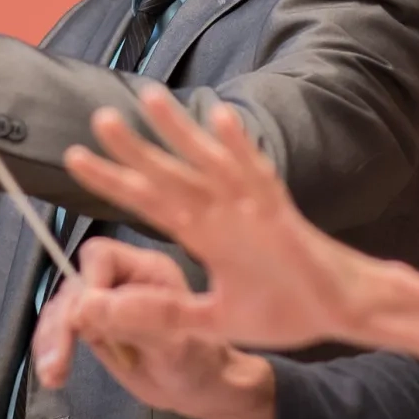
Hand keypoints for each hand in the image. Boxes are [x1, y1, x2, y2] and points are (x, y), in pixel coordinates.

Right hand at [32, 241, 274, 418]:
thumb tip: (86, 306)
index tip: (85, 317)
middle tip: (62, 355)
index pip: (102, 257)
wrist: (197, 388)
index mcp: (147, 270)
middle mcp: (121, 281)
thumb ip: (134, 321)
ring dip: (53, 338)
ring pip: (62, 308)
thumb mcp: (175, 343)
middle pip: (76, 283)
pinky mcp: (93, 327)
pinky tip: (53, 371)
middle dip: (64, 321)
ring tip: (55, 370)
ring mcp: (104, 305)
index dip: (88, 282)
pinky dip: (51, 350)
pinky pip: (60, 330)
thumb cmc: (200, 361)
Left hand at [62, 85, 400, 348]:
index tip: (77, 159)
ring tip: (151, 99)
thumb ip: (163, 314)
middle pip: (169, 175)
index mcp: (204, 235)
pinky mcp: (280, 214)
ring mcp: (250, 210)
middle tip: (100, 119)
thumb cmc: (285, 309)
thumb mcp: (213, 320)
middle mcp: (220, 215)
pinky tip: (221, 118)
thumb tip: (100, 312)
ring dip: (181, 132)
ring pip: (208, 163)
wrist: (341, 311)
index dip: (113, 181)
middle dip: (135, 149)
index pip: (149, 202)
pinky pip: (258, 175)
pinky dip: (241, 148)